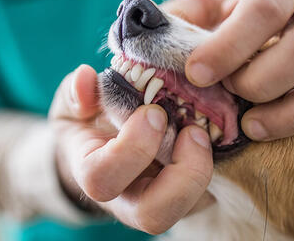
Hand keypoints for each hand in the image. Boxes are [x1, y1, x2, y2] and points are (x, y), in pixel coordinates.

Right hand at [49, 65, 213, 233]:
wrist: (104, 147)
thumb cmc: (89, 124)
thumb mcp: (74, 104)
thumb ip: (76, 92)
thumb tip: (86, 78)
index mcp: (94, 173)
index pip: (103, 179)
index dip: (131, 149)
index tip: (153, 112)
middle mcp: (127, 199)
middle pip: (153, 216)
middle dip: (180, 174)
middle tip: (192, 131)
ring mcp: (160, 201)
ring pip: (188, 209)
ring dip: (203, 170)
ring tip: (203, 132)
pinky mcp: (188, 196)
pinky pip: (209, 194)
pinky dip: (219, 166)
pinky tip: (216, 134)